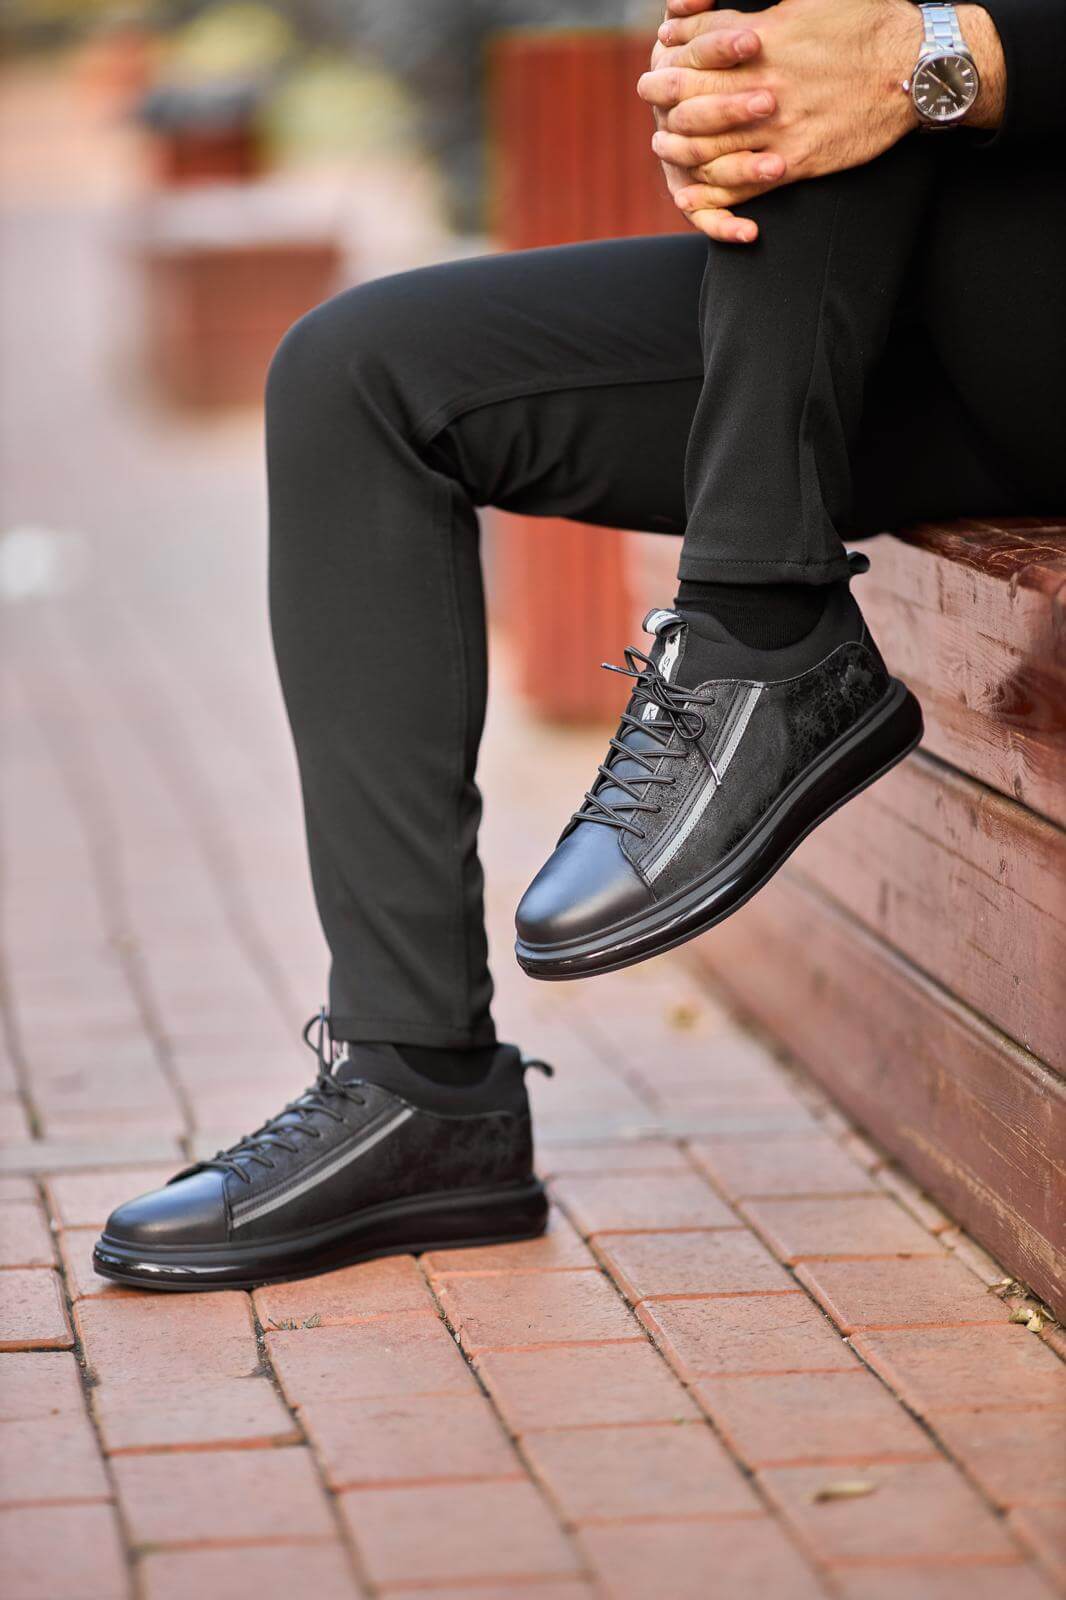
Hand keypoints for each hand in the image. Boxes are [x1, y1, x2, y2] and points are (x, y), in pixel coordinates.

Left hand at [641, 0, 923, 241]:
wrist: (916, 68)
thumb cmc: (865, 21)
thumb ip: (758, 3)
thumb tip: (715, 6)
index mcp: (765, 36)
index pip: (698, 42)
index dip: (675, 45)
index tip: (662, 47)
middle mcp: (765, 83)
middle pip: (693, 93)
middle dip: (663, 91)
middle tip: (649, 91)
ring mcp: (779, 127)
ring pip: (708, 143)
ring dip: (678, 143)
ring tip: (663, 139)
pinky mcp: (797, 161)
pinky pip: (742, 184)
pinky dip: (711, 192)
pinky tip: (691, 189)